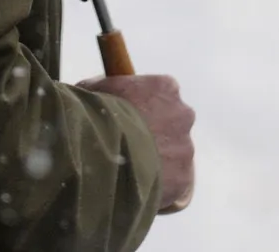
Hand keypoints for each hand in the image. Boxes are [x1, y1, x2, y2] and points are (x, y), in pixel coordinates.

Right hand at [78, 73, 195, 212]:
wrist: (105, 153)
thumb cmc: (98, 115)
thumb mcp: (93, 92)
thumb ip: (103, 91)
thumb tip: (96, 94)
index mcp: (165, 88)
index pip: (161, 93)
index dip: (143, 107)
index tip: (129, 117)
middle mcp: (183, 115)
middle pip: (172, 125)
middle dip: (155, 135)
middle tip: (130, 148)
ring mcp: (186, 149)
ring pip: (174, 157)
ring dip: (156, 163)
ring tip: (129, 174)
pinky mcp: (183, 180)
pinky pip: (172, 185)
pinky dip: (157, 189)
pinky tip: (136, 192)